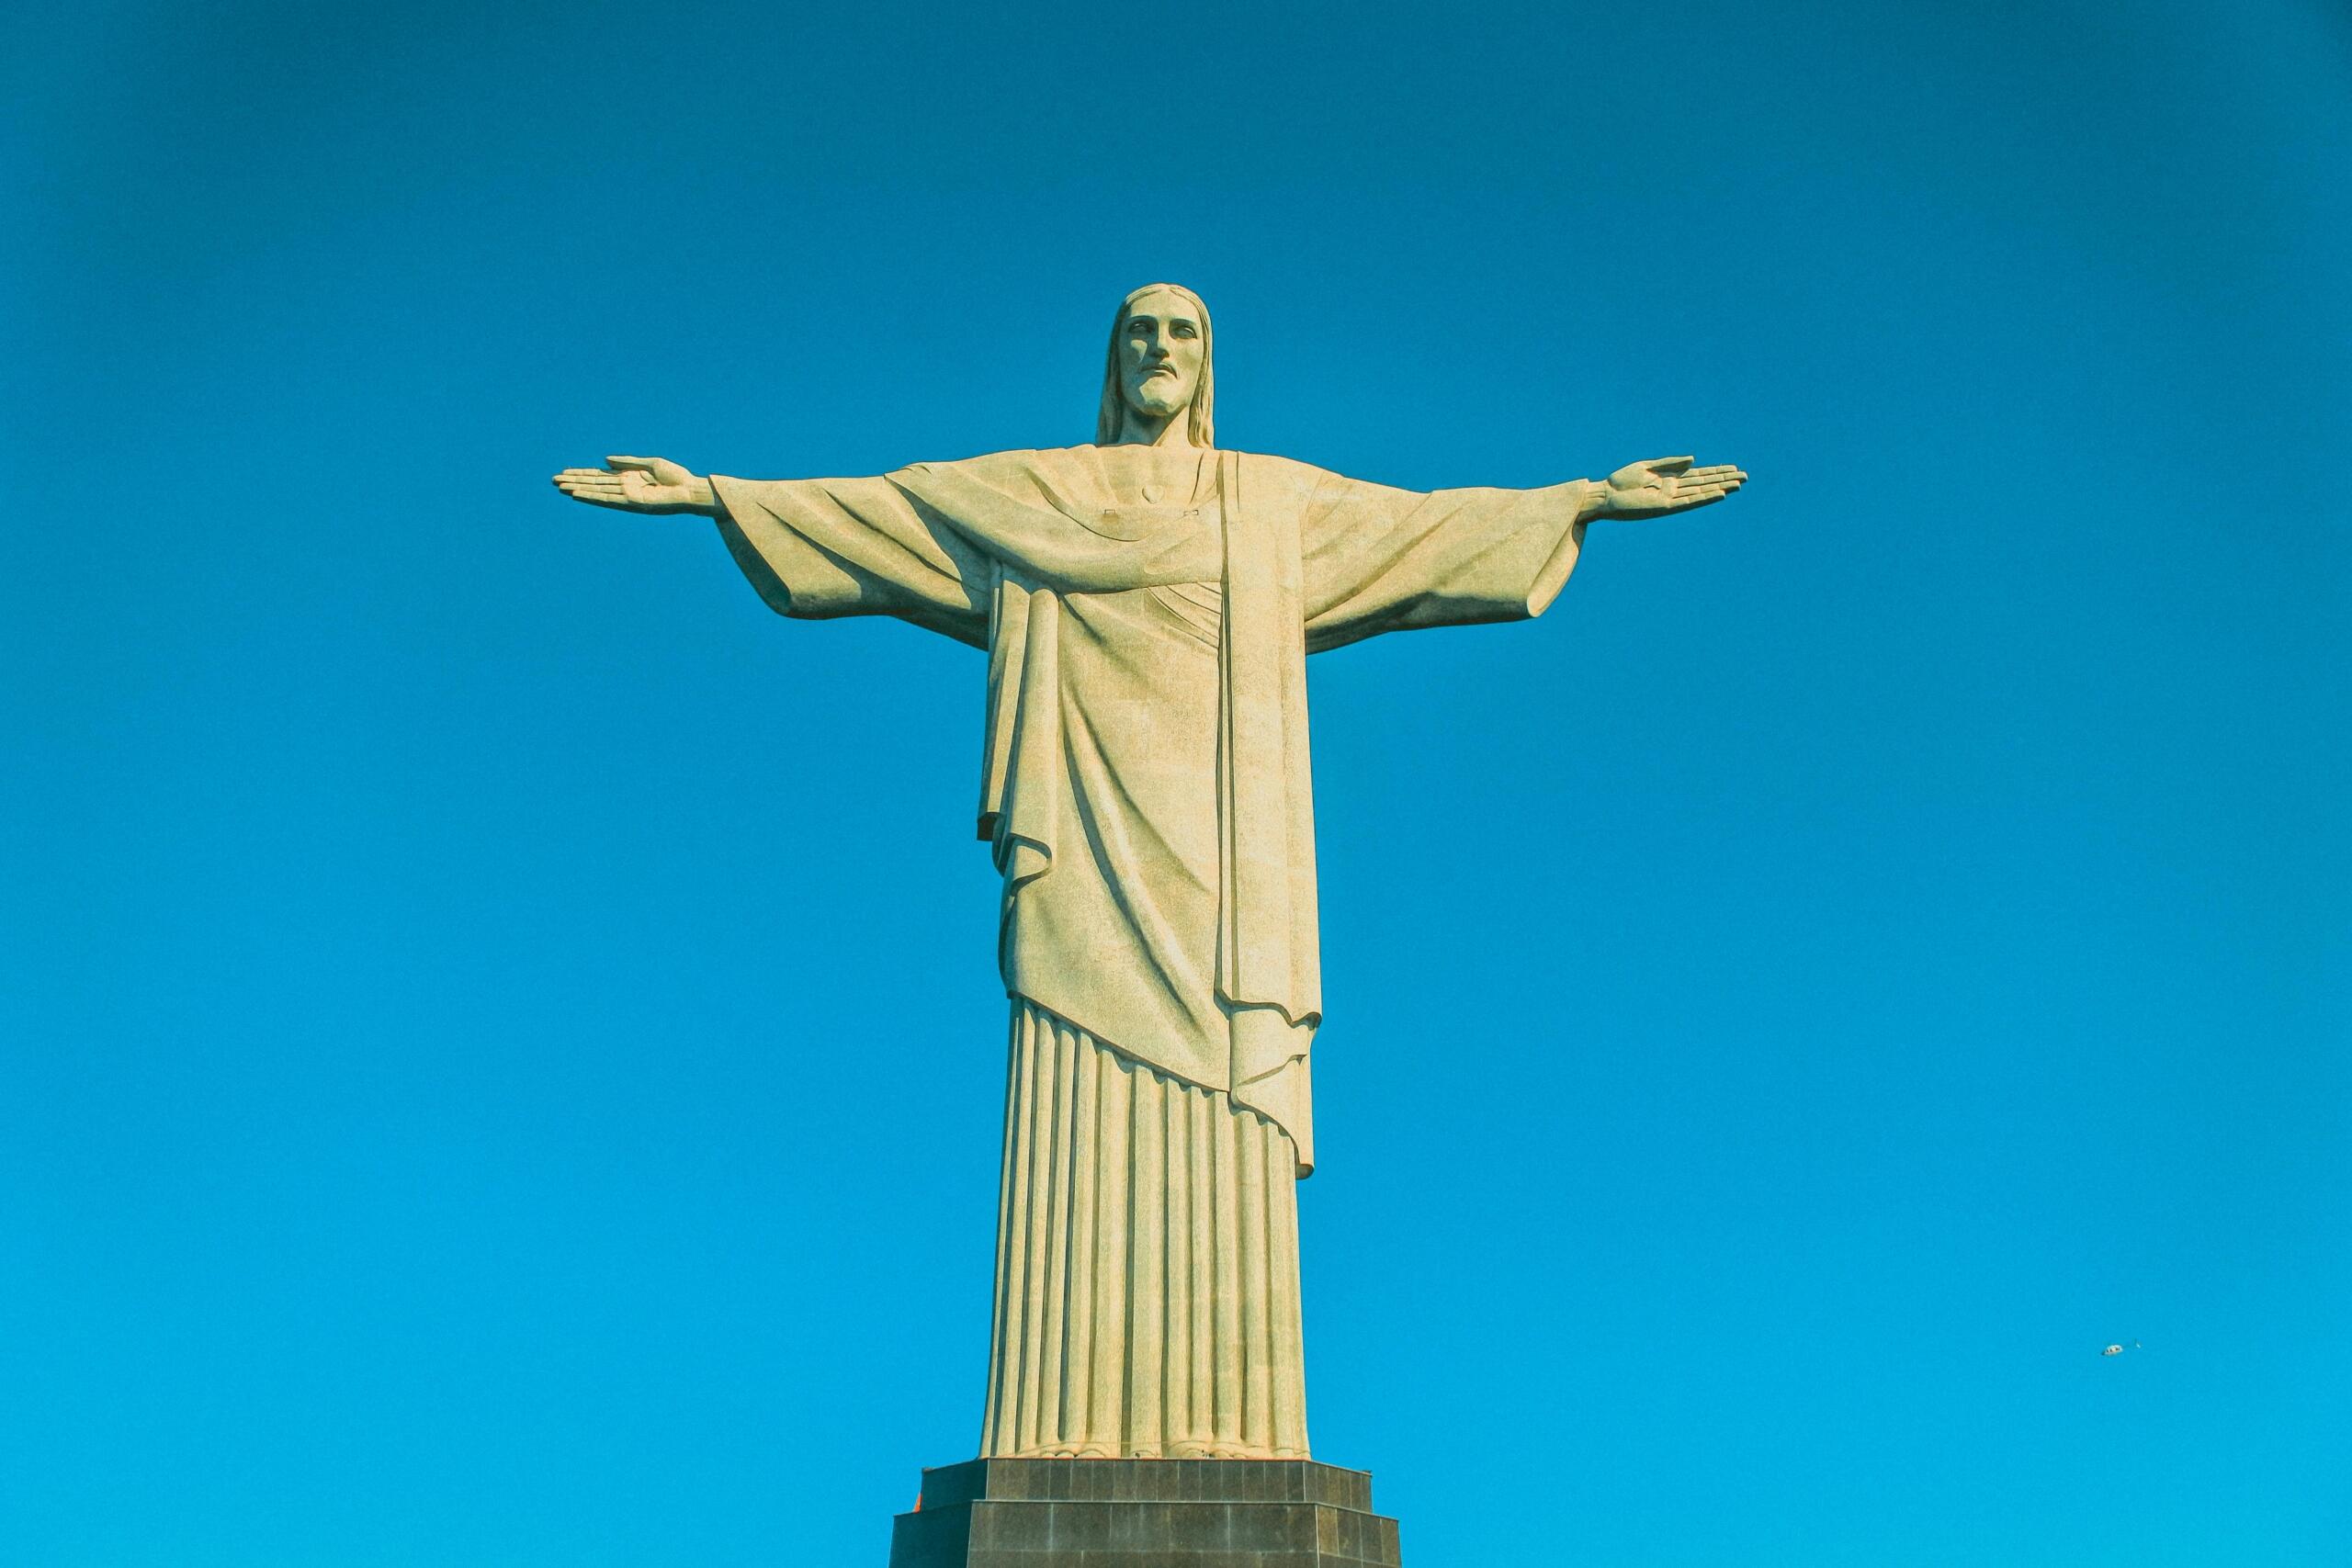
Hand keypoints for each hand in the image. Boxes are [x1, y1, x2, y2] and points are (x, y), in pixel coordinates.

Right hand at [551, 455, 715, 513]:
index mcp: (628, 477)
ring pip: (597, 491)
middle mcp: (624, 487)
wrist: (689, 489)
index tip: (564, 472)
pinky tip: (578, 494)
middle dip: (574, 481)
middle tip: (553, 480)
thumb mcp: (650, 464)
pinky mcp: (631, 502)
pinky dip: (592, 497)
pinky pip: (608, 499)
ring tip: (560, 487)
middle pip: (594, 483)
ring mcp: (626, 495)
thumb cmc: (675, 477)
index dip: (582, 474)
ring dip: (578, 489)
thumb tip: (604, 460)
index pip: (599, 476)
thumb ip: (627, 462)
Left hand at [1601, 456, 1746, 516]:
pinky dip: (1704, 498)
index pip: (1699, 475)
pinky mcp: (1664, 507)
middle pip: (1705, 483)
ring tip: (1738, 485)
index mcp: (1670, 479)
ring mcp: (1671, 499)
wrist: (1605, 494)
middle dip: (1724, 480)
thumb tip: (1694, 460)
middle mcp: (1674, 490)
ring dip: (1719, 488)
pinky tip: (1719, 494)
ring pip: (1701, 493)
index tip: (1734, 469)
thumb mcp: (1647, 466)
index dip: (1717, 472)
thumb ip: (1671, 463)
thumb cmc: (1622, 481)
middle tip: (1745, 477)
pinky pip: (1688, 502)